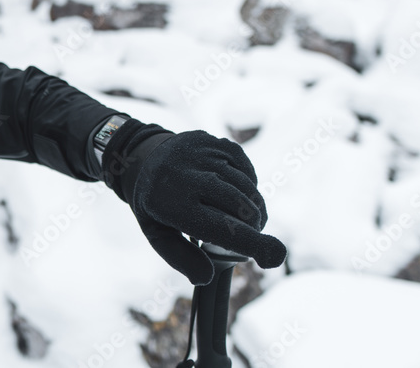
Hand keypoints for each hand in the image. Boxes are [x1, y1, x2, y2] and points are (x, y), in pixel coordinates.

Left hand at [104, 126, 285, 284]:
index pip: (219, 226)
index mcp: (169, 202)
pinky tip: (233, 194)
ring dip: (253, 210)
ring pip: (246, 187)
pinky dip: (248, 187)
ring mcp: (202, 153)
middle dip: (254, 228)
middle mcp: (186, 173)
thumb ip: (180, 257)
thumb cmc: (154, 204)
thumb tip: (207, 277)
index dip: (250, 243)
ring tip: (242, 221)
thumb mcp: (156, 234)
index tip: (275, 257)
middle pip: (240, 205)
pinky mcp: (215, 142)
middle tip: (250, 240)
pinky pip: (246, 170)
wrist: (143, 158)